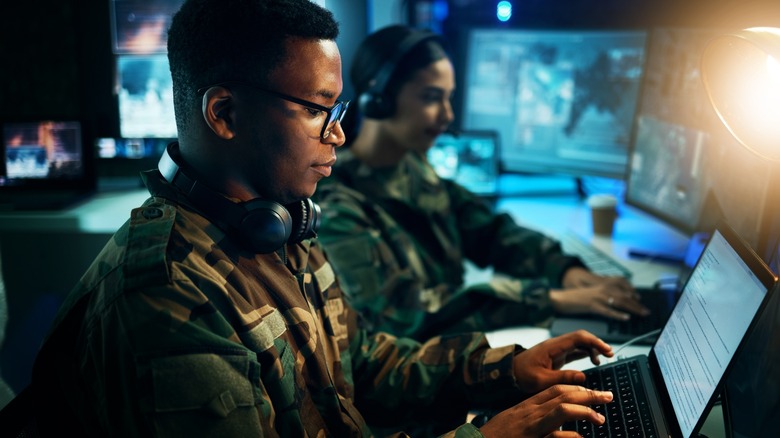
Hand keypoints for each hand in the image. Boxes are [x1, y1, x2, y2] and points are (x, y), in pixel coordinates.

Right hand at [479, 385, 612, 437]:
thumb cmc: (494, 437)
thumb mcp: (517, 425)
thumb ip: (536, 423)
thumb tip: (559, 426)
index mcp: (526, 407)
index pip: (555, 390)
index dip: (577, 389)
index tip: (592, 391)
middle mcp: (528, 412)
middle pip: (562, 395)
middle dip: (588, 393)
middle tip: (607, 396)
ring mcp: (529, 425)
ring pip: (561, 409)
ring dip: (584, 410)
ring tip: (600, 416)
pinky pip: (553, 436)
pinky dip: (569, 436)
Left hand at [512, 330, 612, 393]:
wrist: (508, 373)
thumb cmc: (521, 375)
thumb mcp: (540, 380)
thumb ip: (562, 378)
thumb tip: (583, 375)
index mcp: (552, 347)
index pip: (578, 337)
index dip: (594, 342)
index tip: (606, 350)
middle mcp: (556, 345)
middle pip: (581, 338)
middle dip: (596, 344)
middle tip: (610, 354)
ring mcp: (557, 350)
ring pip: (579, 344)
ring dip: (592, 348)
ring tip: (603, 359)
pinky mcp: (557, 357)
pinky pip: (575, 351)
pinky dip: (586, 353)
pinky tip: (593, 361)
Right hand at [553, 267, 649, 319]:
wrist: (562, 297)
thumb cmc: (577, 297)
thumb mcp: (593, 292)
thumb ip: (605, 294)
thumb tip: (618, 300)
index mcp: (603, 284)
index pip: (623, 286)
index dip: (633, 293)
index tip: (640, 299)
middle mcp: (602, 288)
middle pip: (624, 295)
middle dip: (637, 304)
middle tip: (646, 311)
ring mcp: (598, 297)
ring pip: (619, 302)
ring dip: (632, 309)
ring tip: (641, 314)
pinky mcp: (592, 306)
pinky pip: (608, 310)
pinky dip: (618, 314)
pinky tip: (625, 317)